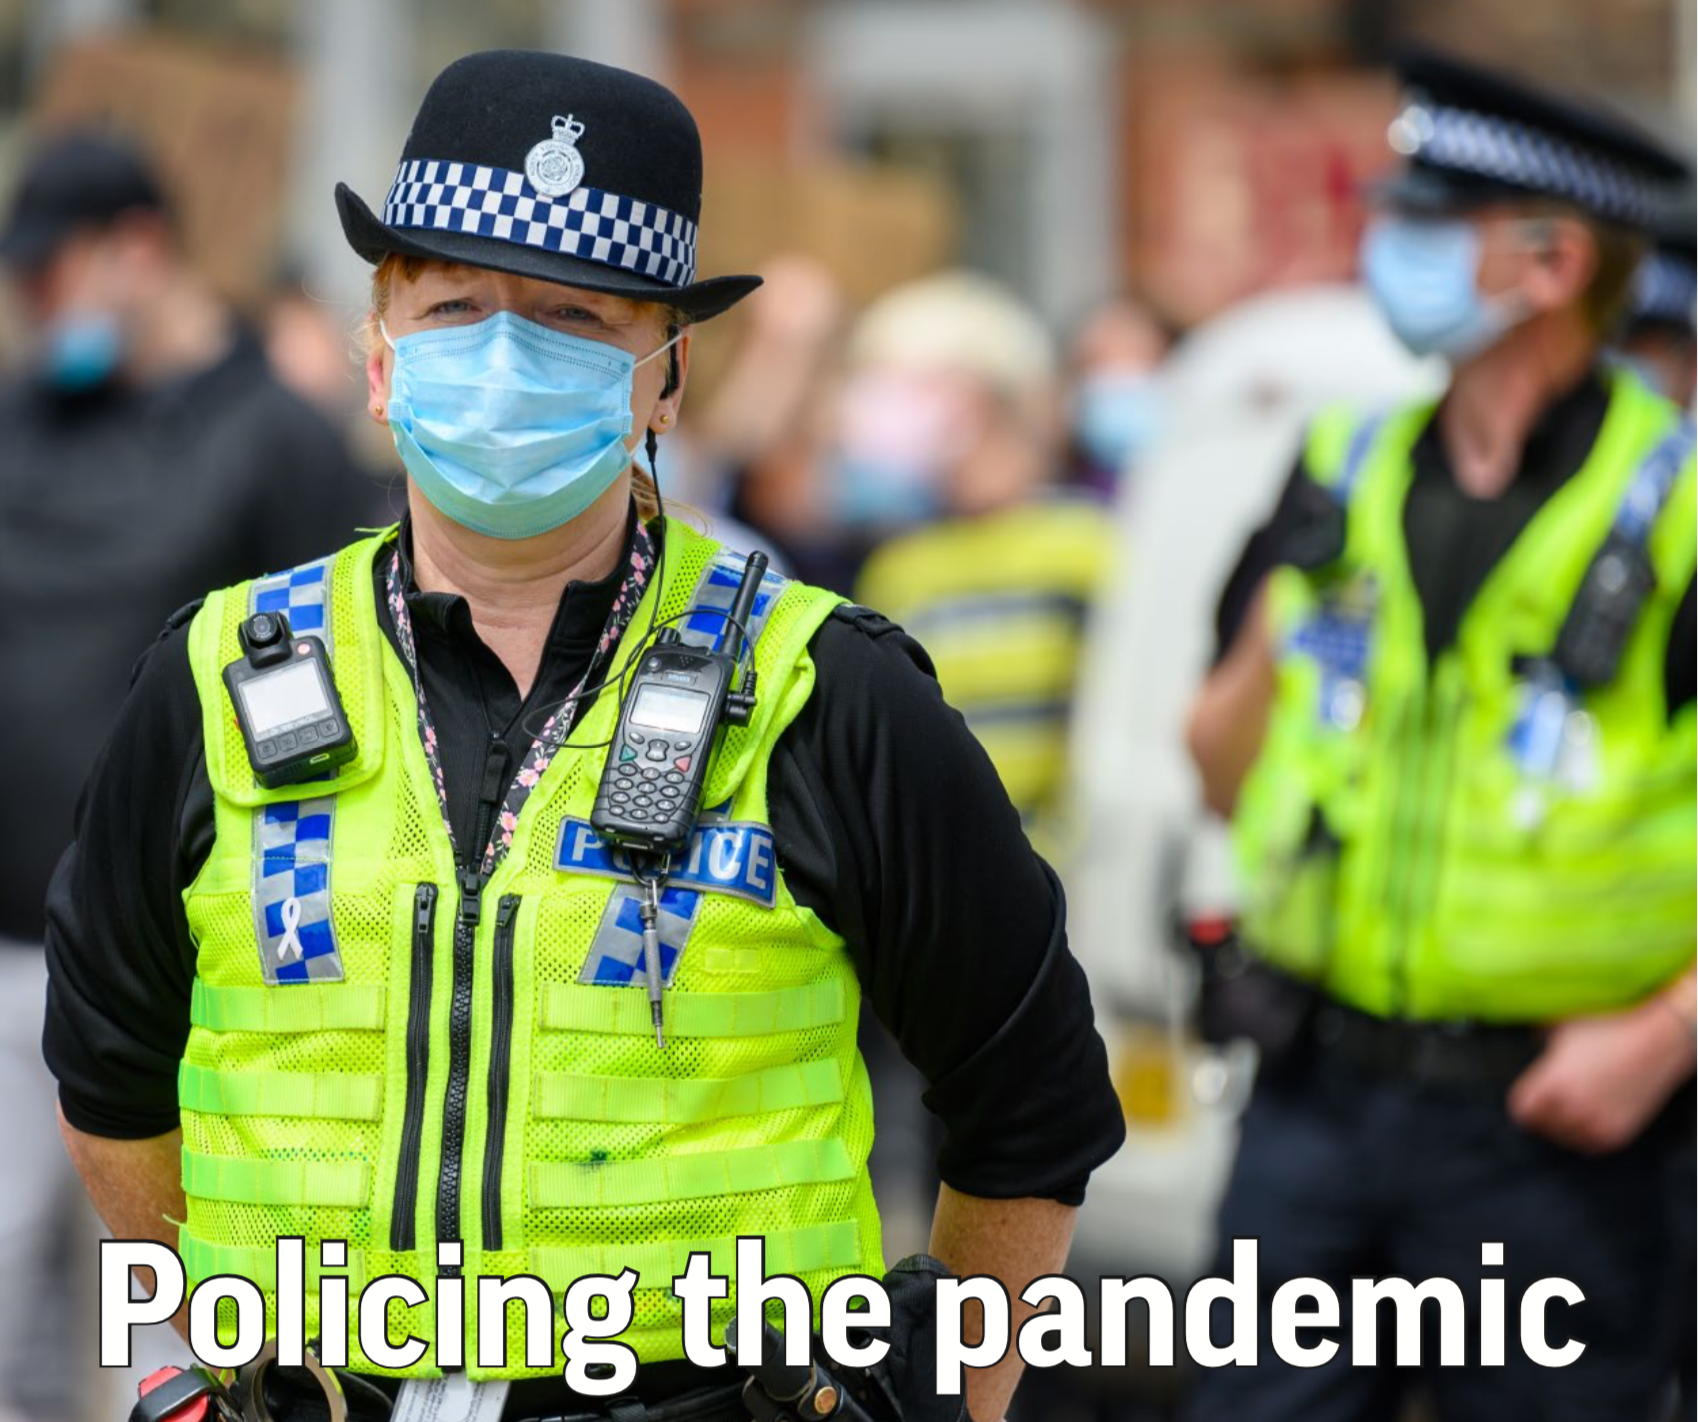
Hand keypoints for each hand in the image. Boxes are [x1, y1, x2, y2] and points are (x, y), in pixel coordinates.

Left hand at [1507, 997, 1696, 1153]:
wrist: (1657, 1042)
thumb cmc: (1605, 1029)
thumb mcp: (1561, 1030)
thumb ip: (1538, 1043)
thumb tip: (1528, 1047)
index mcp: (1552, 1083)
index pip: (1521, 1111)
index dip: (1525, 1102)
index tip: (1530, 1096)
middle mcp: (1572, 1108)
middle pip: (1541, 1126)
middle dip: (1543, 1114)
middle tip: (1551, 1102)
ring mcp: (1595, 1124)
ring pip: (1564, 1138)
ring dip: (1563, 1126)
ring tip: (1571, 1107)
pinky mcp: (1617, 1134)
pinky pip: (1588, 1145)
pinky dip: (1585, 1134)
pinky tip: (1588, 1116)